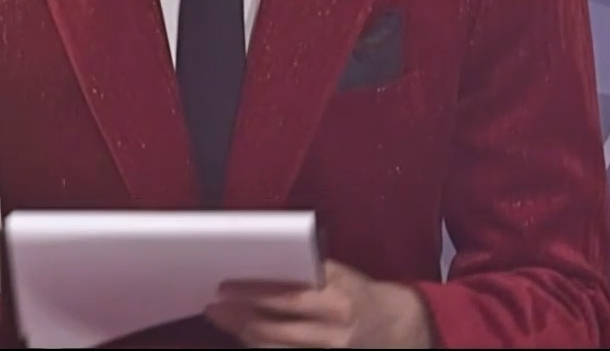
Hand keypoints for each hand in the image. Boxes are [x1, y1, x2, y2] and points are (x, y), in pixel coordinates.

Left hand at [206, 261, 431, 347]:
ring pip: (276, 348)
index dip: (252, 294)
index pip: (287, 296)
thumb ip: (305, 274)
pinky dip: (262, 348)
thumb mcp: (338, 274)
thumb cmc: (358, 292)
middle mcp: (334, 327)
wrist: (397, 326)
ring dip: (244, 335)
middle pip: (275, 328)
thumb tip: (258, 268)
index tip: (224, 288)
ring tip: (223, 321)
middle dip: (239, 318)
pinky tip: (246, 338)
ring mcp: (331, 350)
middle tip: (213, 307)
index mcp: (338, 296)